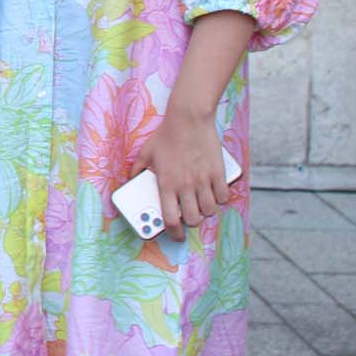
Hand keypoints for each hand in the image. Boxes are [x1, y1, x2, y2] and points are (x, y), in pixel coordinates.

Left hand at [134, 106, 224, 242]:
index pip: (170, 219)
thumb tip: (132, 180)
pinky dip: (220, 199)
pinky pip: (223, 197)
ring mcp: (203, 180)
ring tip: (201, 204)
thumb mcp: (145, 153)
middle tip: (189, 215)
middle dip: (191, 222)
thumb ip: (137, 170)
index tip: (176, 236)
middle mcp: (185, 185)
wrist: (188, 119)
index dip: (174, 233)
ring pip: (209, 210)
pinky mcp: (218, 173)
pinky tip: (214, 193)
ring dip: (206, 211)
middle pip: (193, 219)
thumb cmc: (166, 136)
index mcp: (166, 184)